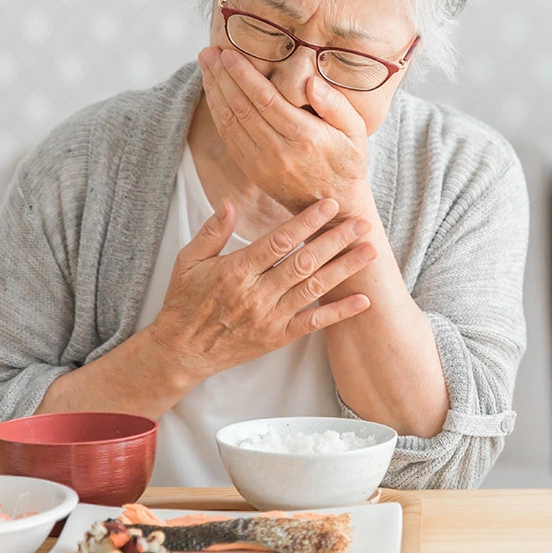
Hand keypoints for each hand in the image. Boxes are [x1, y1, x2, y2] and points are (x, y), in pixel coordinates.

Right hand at [145, 197, 376, 383]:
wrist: (181, 351)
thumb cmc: (184, 301)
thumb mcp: (188, 260)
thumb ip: (212, 231)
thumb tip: (230, 202)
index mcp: (236, 270)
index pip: (279, 241)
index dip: (307, 222)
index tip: (330, 205)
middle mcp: (257, 293)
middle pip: (304, 262)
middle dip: (336, 240)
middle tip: (362, 223)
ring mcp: (270, 317)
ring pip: (314, 288)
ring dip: (344, 269)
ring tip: (370, 252)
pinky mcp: (278, 336)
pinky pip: (314, 323)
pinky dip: (340, 312)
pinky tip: (363, 300)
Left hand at [199, 46, 374, 218]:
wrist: (336, 206)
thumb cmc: (348, 162)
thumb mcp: (356, 132)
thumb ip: (335, 105)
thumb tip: (310, 82)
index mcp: (305, 137)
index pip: (265, 99)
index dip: (244, 75)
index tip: (229, 54)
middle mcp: (279, 151)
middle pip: (241, 107)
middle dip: (221, 76)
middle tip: (208, 52)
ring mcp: (262, 163)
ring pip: (230, 121)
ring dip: (214, 91)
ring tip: (205, 65)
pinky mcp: (252, 170)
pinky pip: (229, 137)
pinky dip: (217, 112)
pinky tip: (213, 92)